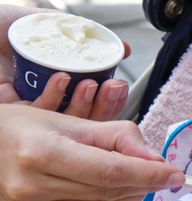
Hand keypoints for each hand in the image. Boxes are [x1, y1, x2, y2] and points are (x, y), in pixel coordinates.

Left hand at [0, 5, 130, 120]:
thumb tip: (122, 48)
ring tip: (93, 84)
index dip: (109, 100)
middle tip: (115, 87)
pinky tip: (62, 79)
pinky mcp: (11, 117)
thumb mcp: (51, 28)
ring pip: (65, 124)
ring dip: (85, 106)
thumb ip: (84, 38)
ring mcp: (28, 115)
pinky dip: (54, 98)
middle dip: (104, 107)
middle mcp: (45, 104)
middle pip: (84, 120)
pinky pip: (38, 116)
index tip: (120, 85)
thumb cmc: (1, 29)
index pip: (91, 105)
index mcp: (58, 90)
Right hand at [0, 104, 184, 200]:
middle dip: (145, 184)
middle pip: (109, 193)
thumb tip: (157, 158)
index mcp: (41, 152)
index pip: (110, 170)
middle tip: (167, 175)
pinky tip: (123, 194)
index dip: (148, 174)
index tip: (176, 173)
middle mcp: (33, 187)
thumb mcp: (71, 121)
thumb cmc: (25, 129)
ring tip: (148, 183)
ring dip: (132, 198)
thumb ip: (117, 137)